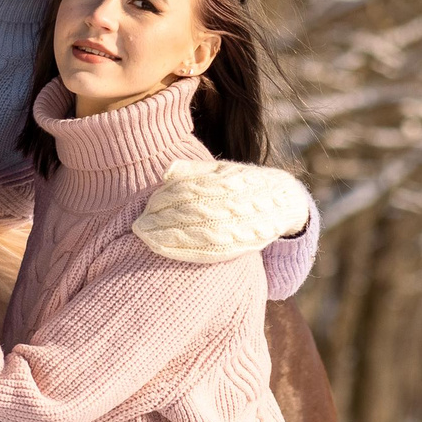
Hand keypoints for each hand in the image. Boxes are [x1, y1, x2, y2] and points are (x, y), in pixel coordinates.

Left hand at [135, 159, 312, 262]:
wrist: (283, 202)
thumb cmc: (244, 184)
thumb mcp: (224, 169)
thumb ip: (195, 170)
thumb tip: (166, 171)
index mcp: (230, 180)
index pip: (191, 189)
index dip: (165, 198)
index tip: (145, 205)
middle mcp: (235, 203)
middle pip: (192, 211)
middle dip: (162, 218)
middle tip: (137, 224)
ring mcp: (239, 225)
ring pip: (199, 232)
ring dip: (168, 236)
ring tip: (144, 237)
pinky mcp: (240, 245)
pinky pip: (210, 251)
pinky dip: (184, 251)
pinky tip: (163, 250)